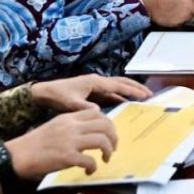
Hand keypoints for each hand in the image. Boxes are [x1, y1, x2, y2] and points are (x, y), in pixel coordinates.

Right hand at [6, 108, 117, 178]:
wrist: (16, 155)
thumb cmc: (35, 143)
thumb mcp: (55, 126)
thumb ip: (72, 126)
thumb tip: (91, 133)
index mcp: (69, 117)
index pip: (98, 114)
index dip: (109, 124)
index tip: (109, 135)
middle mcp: (71, 126)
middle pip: (105, 125)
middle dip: (114, 137)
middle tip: (113, 148)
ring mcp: (70, 141)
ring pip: (102, 140)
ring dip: (108, 151)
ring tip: (105, 159)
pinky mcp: (66, 157)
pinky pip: (90, 160)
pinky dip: (94, 167)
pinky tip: (90, 171)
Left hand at [30, 75, 150, 112]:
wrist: (44, 93)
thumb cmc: (57, 96)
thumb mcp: (71, 103)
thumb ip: (85, 107)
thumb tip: (99, 112)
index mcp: (95, 82)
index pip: (118, 86)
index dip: (132, 91)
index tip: (145, 95)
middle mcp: (97, 81)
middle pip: (121, 82)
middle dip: (135, 87)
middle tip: (149, 94)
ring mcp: (95, 85)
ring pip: (117, 87)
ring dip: (129, 91)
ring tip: (142, 97)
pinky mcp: (92, 91)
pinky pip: (110, 93)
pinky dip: (120, 96)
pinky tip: (125, 103)